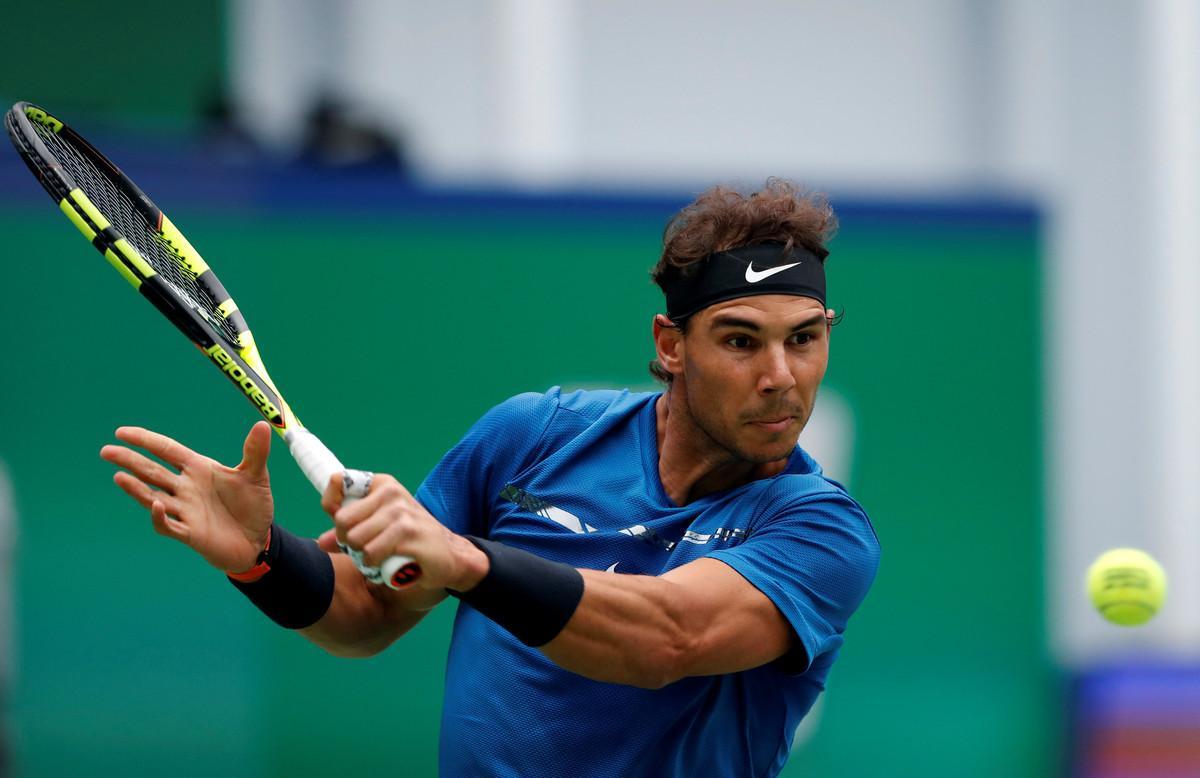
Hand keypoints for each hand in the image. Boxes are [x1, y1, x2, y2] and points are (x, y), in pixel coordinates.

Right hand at [100, 422, 275, 572]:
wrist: (259, 540)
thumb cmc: (253, 506)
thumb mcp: (256, 476)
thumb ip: (255, 451)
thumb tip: (263, 424)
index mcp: (198, 469)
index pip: (166, 450)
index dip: (145, 440)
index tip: (122, 432)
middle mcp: (186, 488)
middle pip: (152, 471)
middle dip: (130, 461)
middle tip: (106, 451)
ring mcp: (186, 510)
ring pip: (153, 496)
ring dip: (136, 488)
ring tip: (119, 476)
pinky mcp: (190, 533)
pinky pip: (169, 525)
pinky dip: (159, 516)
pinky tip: (156, 505)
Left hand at [316, 474, 485, 591]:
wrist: (449, 555)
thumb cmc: (410, 540)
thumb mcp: (378, 528)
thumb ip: (348, 532)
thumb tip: (321, 543)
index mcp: (382, 485)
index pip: (337, 482)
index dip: (331, 507)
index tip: (345, 524)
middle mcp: (392, 493)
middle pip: (343, 521)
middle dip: (348, 541)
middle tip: (367, 548)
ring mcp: (401, 513)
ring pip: (356, 541)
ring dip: (363, 558)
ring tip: (381, 557)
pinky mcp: (409, 534)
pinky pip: (372, 555)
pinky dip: (375, 566)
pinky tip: (391, 564)